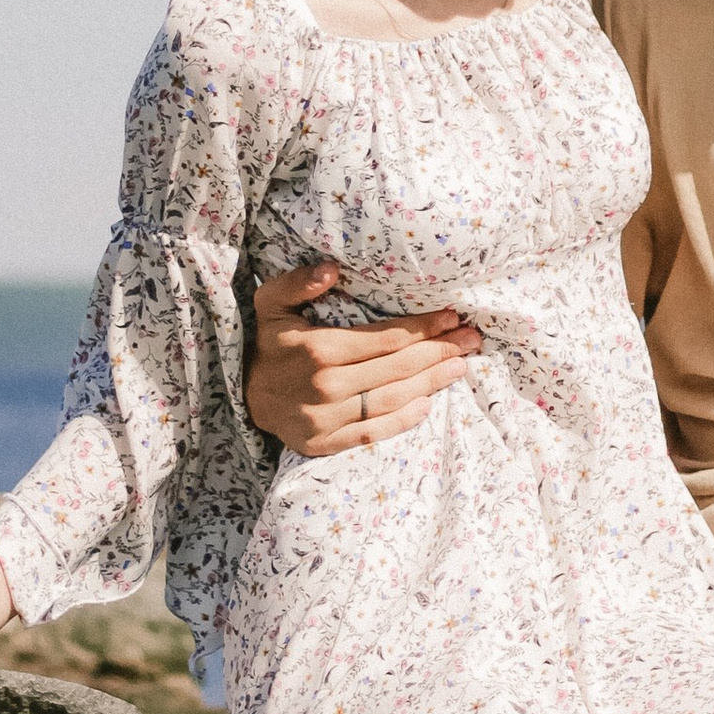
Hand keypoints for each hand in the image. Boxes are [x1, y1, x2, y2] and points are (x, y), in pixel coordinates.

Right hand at [244, 260, 480, 456]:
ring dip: (432, 383)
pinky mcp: (325, 443)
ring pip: (392, 399)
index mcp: (318, 349)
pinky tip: (428, 404)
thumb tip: (332, 269)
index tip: (452, 317)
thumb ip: (297, 282)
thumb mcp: (271, 304)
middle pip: (398, 368)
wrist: (242, 397)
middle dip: (440, 351)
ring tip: (460, 367)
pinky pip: (373, 431)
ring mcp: (326, 419)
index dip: (424, 327)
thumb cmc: (268, 344)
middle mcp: (326, 386)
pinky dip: (404, 419)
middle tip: (471, 340)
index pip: (386, 338)